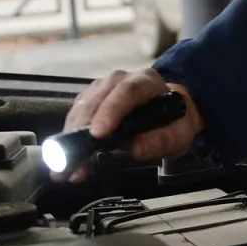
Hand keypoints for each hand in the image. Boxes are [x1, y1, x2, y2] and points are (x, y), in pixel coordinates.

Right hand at [52, 68, 204, 182]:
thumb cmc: (172, 121)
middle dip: (84, 130)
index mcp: (145, 82)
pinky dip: (70, 138)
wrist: (168, 113)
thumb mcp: (177, 134)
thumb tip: (137, 149)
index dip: (110, 111)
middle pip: (98, 99)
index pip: (127, 92)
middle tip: (76, 158)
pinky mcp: (89, 100)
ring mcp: (102, 88)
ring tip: (69, 165)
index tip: (98, 134)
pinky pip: (75, 116)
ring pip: (81, 108)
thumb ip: (161, 141)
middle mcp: (120, 80)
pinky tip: (68, 159)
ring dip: (72, 137)